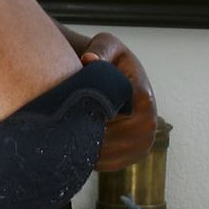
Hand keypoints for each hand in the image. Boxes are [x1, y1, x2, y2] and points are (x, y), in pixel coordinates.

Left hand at [79, 31, 156, 171]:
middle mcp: (149, 124)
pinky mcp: (135, 156)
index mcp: (143, 97)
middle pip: (104, 141)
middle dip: (81, 133)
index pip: (106, 117)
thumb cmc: (109, 58)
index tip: (65, 107)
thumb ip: (100, 49)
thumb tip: (89, 60)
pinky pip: (106, 164)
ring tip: (67, 130)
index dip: (82, 115)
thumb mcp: (106, 44)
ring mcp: (144, 143)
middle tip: (59, 123)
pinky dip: (90, 156)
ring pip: (104, 156)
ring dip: (84, 147)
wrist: (119, 75)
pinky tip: (79, 139)